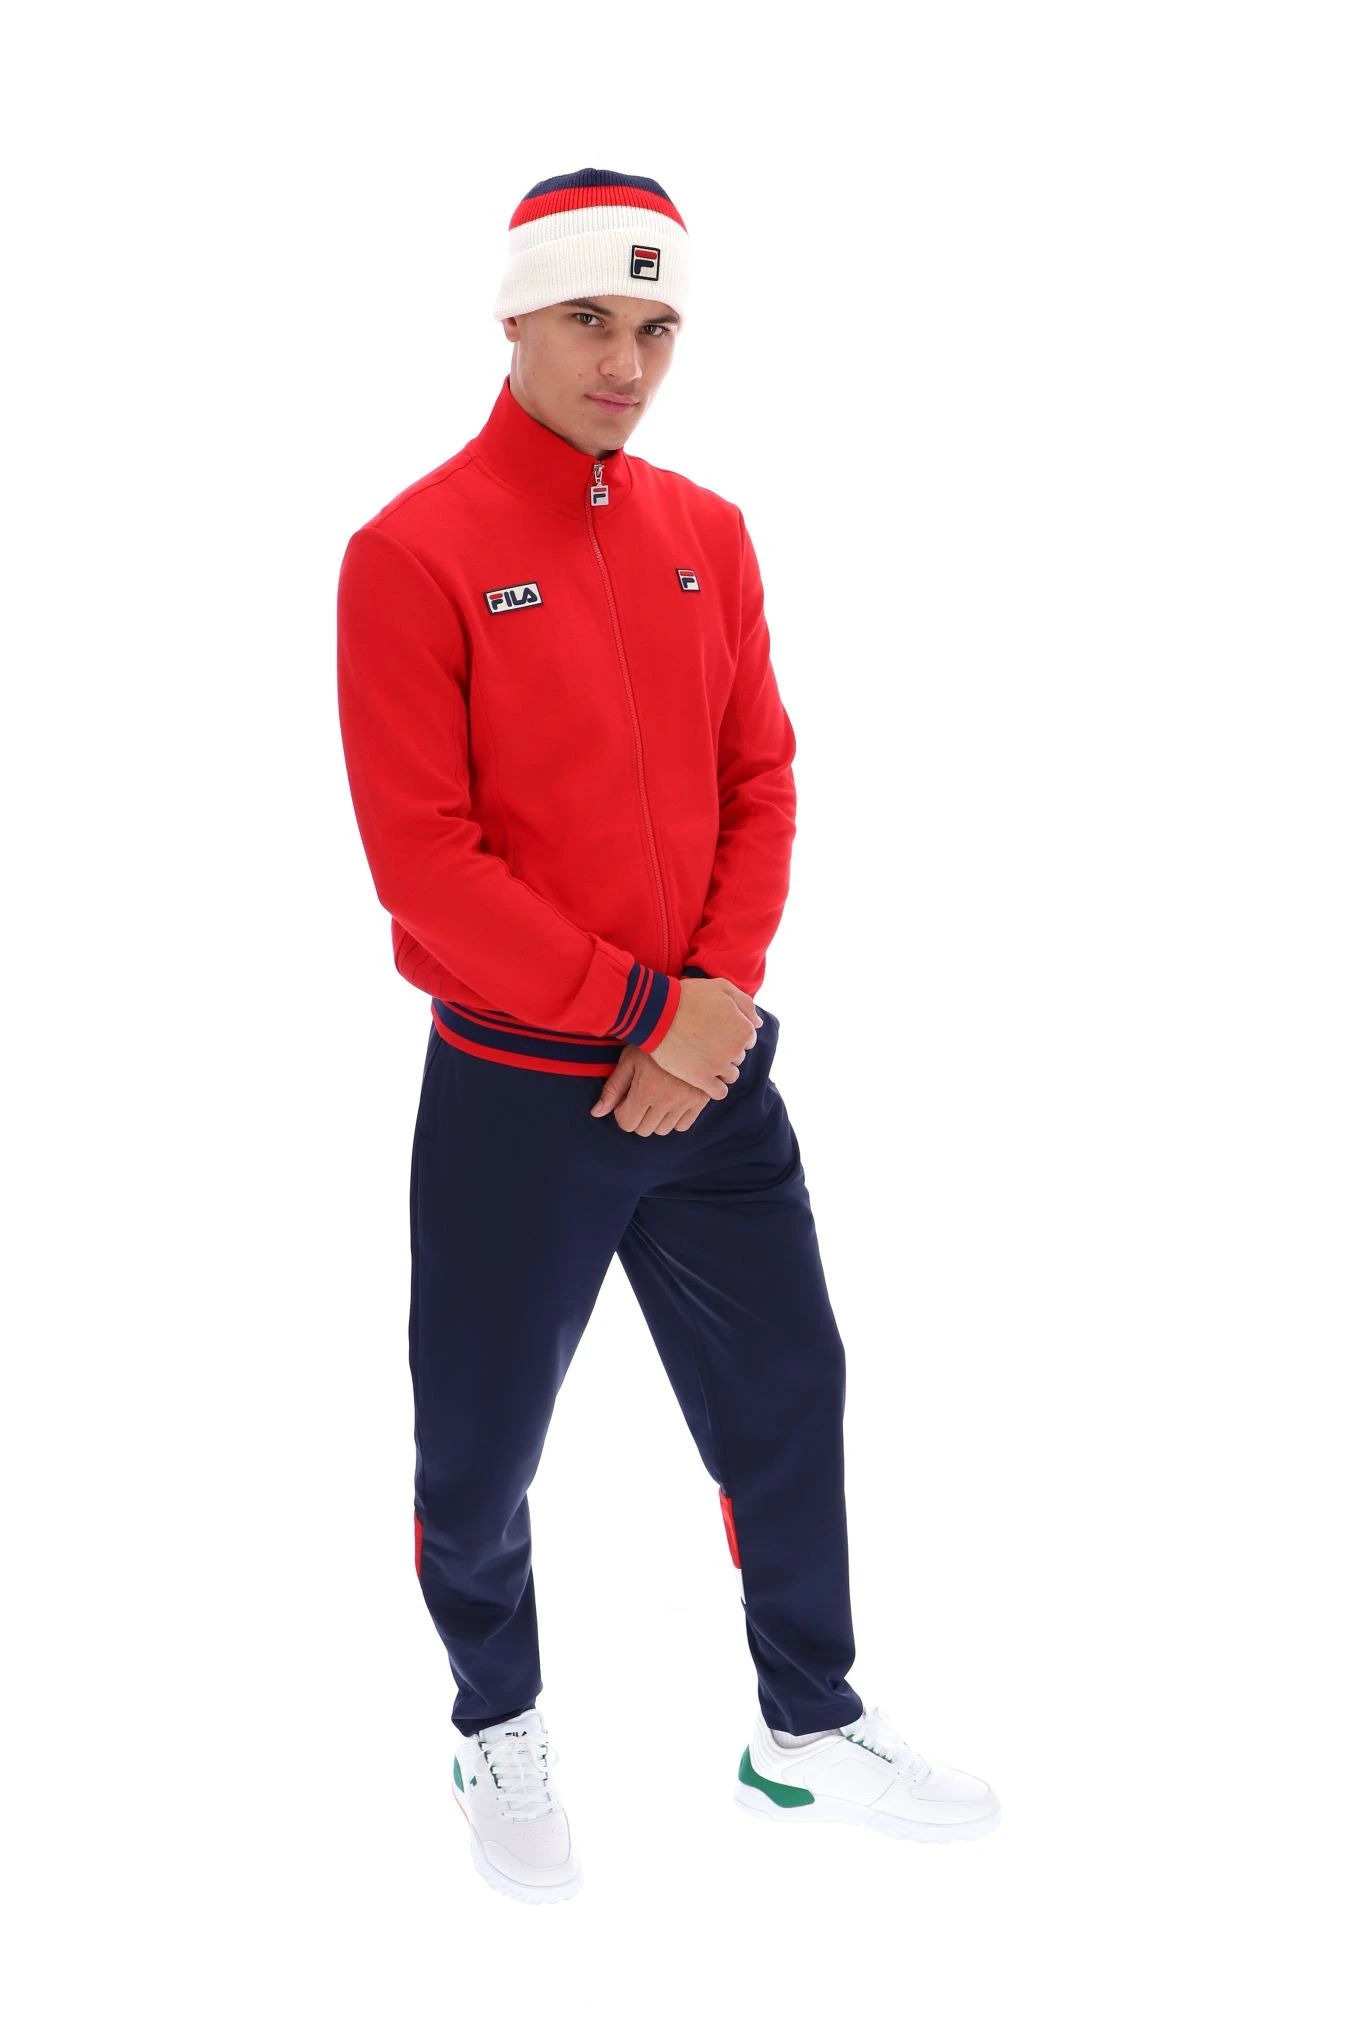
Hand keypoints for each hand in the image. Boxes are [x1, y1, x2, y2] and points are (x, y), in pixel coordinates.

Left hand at [589, 1043, 711, 1134]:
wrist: (688, 1026)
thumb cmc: (653, 1040)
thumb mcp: (629, 1059)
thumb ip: (613, 1088)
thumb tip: (596, 1113)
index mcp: (646, 1091)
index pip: (627, 1124)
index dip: (622, 1112)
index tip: (626, 1097)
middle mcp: (667, 1101)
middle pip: (644, 1130)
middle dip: (637, 1117)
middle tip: (640, 1097)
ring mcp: (686, 1102)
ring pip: (663, 1130)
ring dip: (655, 1120)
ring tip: (656, 1098)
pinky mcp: (702, 1100)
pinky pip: (683, 1126)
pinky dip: (674, 1120)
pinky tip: (671, 1102)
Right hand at [648, 977, 762, 1097]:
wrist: (657, 1012)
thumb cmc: (688, 996)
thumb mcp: (722, 987)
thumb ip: (745, 1004)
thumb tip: (758, 1023)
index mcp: (744, 1029)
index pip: (747, 1038)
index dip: (732, 1033)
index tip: (715, 1030)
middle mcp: (735, 1050)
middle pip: (738, 1056)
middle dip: (726, 1050)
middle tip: (705, 1042)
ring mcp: (719, 1067)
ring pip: (730, 1075)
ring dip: (721, 1069)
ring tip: (702, 1059)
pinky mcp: (701, 1079)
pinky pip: (719, 1092)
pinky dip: (714, 1087)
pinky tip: (703, 1078)